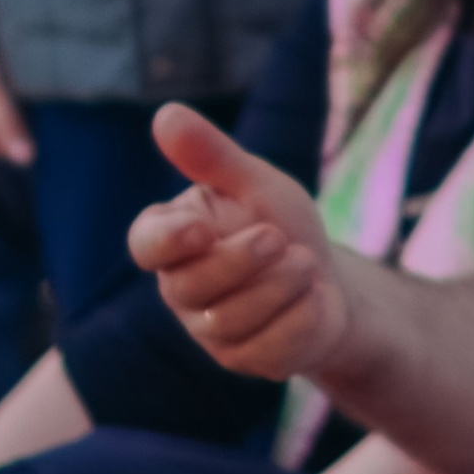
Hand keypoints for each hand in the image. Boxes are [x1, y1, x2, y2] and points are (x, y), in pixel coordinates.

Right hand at [129, 103, 349, 377]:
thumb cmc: (280, 221)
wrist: (327, 278)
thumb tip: (165, 113)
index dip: (168, 240)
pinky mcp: (243, 360)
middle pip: (191, 287)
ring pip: (230, 321)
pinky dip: (301, 314)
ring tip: (306, 262)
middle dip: (241, 260)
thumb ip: (211, 154)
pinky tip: (312, 297)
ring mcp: (208, 331)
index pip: (146, 244)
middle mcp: (180, 288)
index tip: (200, 228)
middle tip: (278, 237)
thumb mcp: (255, 182)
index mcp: (174, 238)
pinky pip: (267, 347)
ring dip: (280, 285)